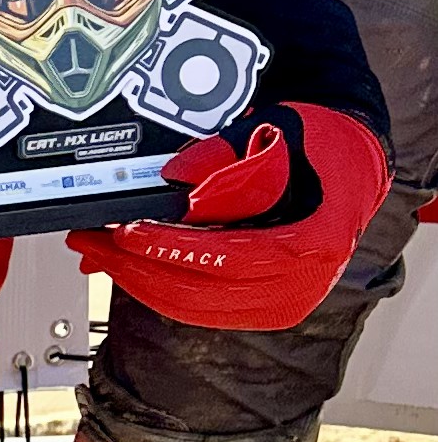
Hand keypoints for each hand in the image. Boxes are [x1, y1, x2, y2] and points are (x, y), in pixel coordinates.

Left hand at [76, 104, 390, 331]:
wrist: (349, 168)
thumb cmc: (319, 148)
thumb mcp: (278, 131)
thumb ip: (227, 154)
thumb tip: (175, 177)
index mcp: (311, 244)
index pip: (230, 257)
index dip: (173, 250)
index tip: (129, 233)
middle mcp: (299, 286)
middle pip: (201, 292)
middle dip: (136, 268)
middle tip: (91, 241)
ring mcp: (282, 305)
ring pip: (193, 307)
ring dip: (138, 281)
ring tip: (98, 253)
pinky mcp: (263, 310)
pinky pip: (200, 307)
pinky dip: (159, 288)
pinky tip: (128, 267)